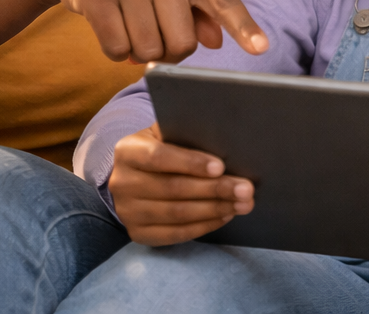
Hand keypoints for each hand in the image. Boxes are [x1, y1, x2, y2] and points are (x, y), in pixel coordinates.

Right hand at [45, 0, 268, 63]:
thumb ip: (200, 10)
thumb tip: (216, 42)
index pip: (223, 1)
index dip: (244, 28)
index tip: (262, 48)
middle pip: (182, 44)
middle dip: (168, 52)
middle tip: (154, 34)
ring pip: (148, 51)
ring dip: (138, 52)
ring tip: (131, 26)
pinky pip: (116, 50)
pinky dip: (115, 51)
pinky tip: (111, 28)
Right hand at [109, 124, 254, 245]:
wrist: (133, 176)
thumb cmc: (160, 148)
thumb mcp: (165, 134)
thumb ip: (186, 134)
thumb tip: (226, 141)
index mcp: (128, 151)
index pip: (159, 157)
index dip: (191, 162)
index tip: (221, 167)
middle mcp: (122, 182)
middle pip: (173, 188)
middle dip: (214, 189)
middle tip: (246, 189)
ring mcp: (127, 211)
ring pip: (177, 213)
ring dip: (215, 209)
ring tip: (243, 204)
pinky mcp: (137, 233)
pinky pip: (175, 233)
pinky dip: (204, 225)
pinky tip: (225, 216)